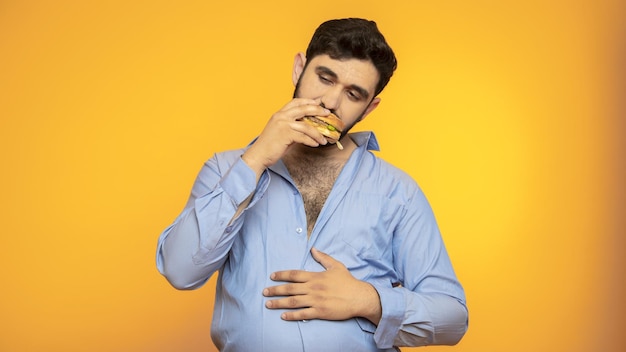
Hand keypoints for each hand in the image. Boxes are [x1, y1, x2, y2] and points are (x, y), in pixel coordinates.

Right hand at [241, 99, 329, 176]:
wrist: (259, 155)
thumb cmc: (270, 145)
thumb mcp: (281, 131)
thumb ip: (292, 126)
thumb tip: (308, 128)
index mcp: (279, 114)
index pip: (295, 102)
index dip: (308, 101)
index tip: (318, 104)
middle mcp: (281, 116)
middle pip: (303, 109)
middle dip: (317, 110)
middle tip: (328, 113)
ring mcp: (283, 125)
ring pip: (306, 126)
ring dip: (317, 133)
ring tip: (324, 139)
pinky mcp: (285, 135)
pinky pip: (303, 137)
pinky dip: (312, 141)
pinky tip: (316, 144)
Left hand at [263, 248, 381, 323]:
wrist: (359, 297)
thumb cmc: (348, 281)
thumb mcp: (336, 266)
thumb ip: (323, 258)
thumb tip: (313, 249)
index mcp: (316, 276)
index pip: (294, 274)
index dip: (282, 275)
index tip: (272, 276)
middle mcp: (313, 288)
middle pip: (290, 288)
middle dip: (275, 290)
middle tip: (264, 292)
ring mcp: (316, 300)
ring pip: (293, 301)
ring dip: (279, 303)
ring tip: (268, 304)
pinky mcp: (320, 312)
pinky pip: (303, 314)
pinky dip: (292, 315)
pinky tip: (283, 316)